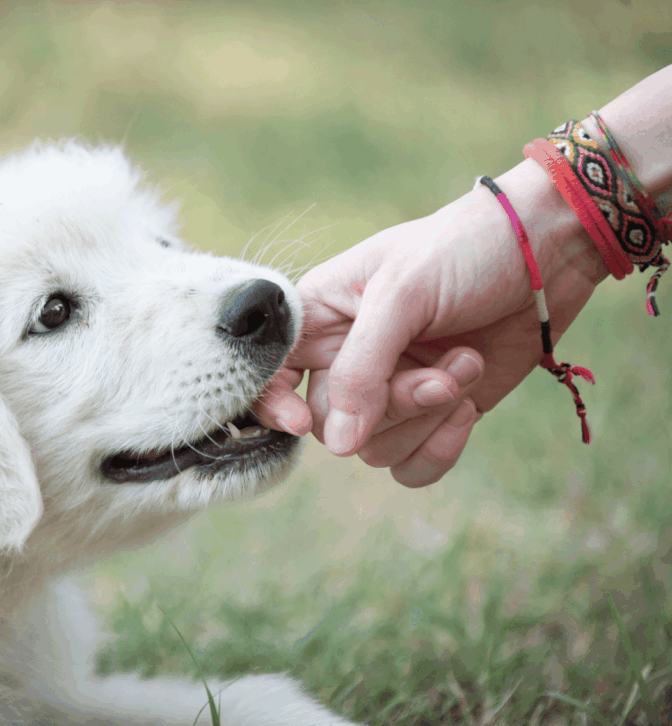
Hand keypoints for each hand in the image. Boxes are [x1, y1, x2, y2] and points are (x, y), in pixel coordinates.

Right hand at [257, 160, 607, 485]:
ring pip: (374, 450)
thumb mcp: (403, 294)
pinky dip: (441, 447)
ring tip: (465, 364)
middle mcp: (347, 358)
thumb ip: (362, 368)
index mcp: (321, 317)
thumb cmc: (464, 249)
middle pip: (333, 425)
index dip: (274, 405)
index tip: (300, 419)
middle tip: (441, 374)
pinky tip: (470, 404)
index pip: (270, 375)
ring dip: (428, 417)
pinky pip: (413, 465)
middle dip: (392, 406)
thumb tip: (339, 446)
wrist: (547, 251)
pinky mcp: (434, 414)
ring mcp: (391, 390)